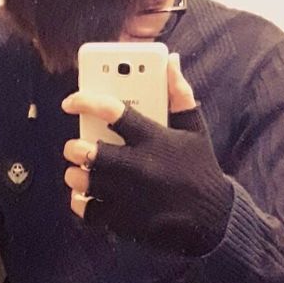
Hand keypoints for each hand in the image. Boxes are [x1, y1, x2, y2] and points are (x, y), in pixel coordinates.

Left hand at [62, 54, 231, 255]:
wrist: (213, 219)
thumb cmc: (200, 169)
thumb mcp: (194, 129)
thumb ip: (179, 94)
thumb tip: (171, 61)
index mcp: (154, 139)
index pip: (113, 111)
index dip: (85, 101)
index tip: (70, 102)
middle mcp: (138, 167)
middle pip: (90, 152)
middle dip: (75, 147)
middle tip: (75, 146)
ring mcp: (129, 196)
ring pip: (85, 181)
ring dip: (75, 175)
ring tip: (77, 170)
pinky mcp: (125, 221)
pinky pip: (89, 211)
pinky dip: (81, 203)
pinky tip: (83, 196)